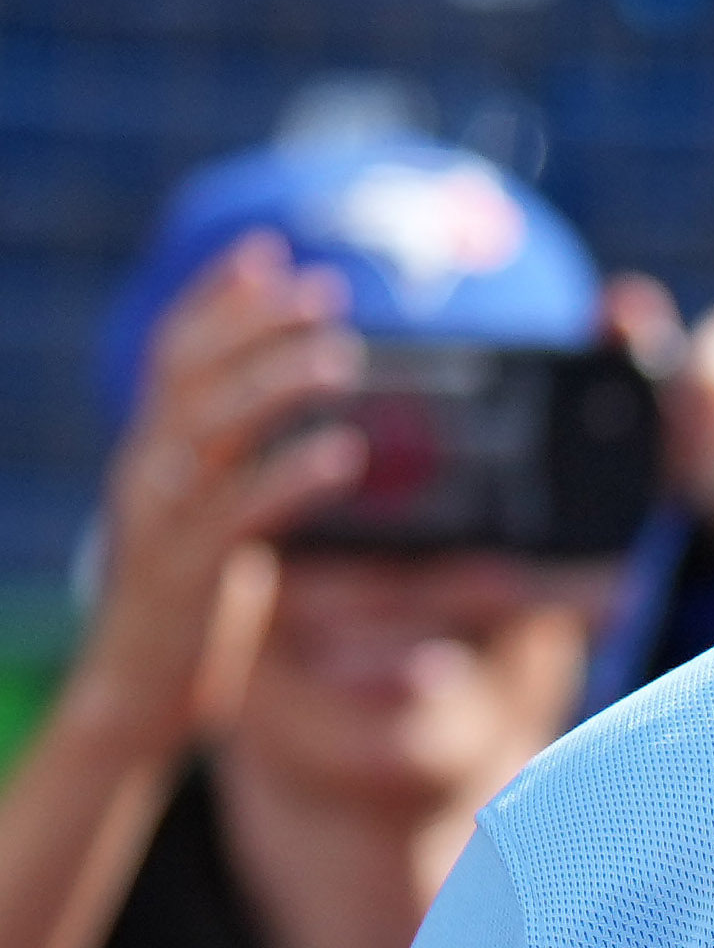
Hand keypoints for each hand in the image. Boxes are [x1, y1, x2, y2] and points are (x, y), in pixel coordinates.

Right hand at [63, 232, 365, 771]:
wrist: (135, 698)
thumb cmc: (184, 612)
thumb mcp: (207, 523)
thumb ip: (231, 467)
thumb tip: (283, 419)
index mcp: (149, 450)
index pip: (176, 348)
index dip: (218, 294)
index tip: (269, 249)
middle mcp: (145, 469)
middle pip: (193, 368)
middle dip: (257, 319)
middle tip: (327, 290)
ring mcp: (160, 518)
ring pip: (211, 425)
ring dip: (277, 381)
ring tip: (343, 357)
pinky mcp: (187, 571)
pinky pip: (241, 510)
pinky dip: (292, 475)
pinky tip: (344, 455)